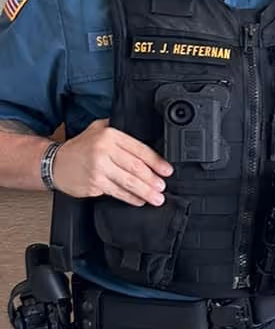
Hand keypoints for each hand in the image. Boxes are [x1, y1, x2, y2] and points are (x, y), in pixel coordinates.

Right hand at [50, 120, 172, 205]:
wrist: (54, 163)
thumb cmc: (79, 148)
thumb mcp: (97, 129)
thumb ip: (118, 128)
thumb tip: (143, 132)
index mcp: (109, 136)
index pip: (139, 149)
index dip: (156, 162)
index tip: (167, 170)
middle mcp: (104, 151)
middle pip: (136, 167)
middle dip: (153, 179)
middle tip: (162, 187)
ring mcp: (98, 169)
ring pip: (128, 182)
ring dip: (145, 192)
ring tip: (156, 198)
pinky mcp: (94, 184)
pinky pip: (117, 192)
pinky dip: (130, 198)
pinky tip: (138, 200)